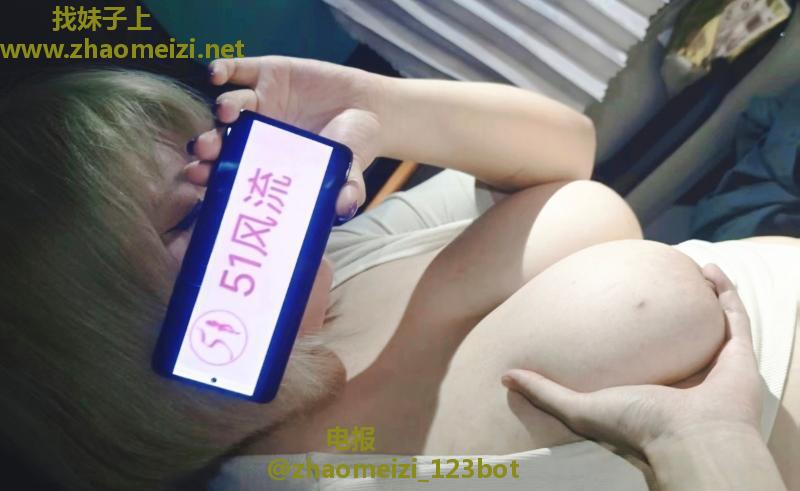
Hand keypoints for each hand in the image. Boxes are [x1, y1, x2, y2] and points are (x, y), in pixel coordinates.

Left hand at [184, 56, 386, 218]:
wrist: (370, 110)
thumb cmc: (354, 146)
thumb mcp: (351, 171)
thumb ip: (347, 190)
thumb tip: (345, 209)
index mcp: (268, 161)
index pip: (232, 170)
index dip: (212, 174)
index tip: (201, 178)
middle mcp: (257, 132)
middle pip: (222, 138)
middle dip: (208, 144)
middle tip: (204, 150)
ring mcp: (261, 101)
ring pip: (230, 105)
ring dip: (223, 108)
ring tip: (227, 113)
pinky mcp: (268, 73)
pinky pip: (238, 69)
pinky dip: (223, 69)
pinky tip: (216, 74)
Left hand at [501, 263, 762, 455]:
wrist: (691, 442)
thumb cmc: (637, 430)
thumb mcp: (580, 410)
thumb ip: (544, 393)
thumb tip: (504, 377)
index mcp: (649, 391)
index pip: (640, 358)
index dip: (629, 334)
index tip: (609, 301)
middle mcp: (683, 379)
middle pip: (677, 338)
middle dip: (669, 313)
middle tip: (653, 283)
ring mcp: (712, 367)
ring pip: (709, 325)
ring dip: (700, 297)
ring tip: (685, 270)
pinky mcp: (739, 359)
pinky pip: (736, 320)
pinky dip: (728, 295)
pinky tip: (711, 271)